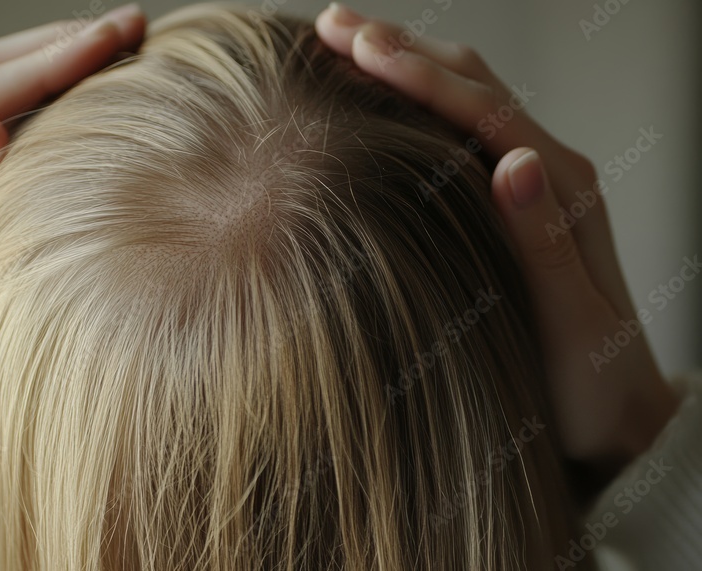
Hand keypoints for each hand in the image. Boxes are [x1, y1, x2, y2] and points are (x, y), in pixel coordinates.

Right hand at [315, 4, 678, 469]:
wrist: (619, 413)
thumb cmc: (592, 382)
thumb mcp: (573, 321)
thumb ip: (545, 240)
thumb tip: (517, 161)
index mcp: (562, 188)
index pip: (483, 110)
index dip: (419, 74)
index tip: (359, 45)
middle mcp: (549, 170)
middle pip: (472, 84)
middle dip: (402, 47)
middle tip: (331, 24)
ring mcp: (532, 181)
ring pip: (465, 98)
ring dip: (408, 61)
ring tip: (344, 41)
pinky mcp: (513, 199)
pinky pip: (461, 129)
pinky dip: (416, 99)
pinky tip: (379, 99)